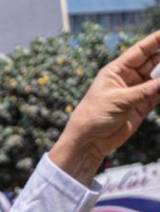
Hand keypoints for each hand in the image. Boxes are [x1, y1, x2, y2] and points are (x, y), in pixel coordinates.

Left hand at [51, 30, 159, 182]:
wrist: (88, 141)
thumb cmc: (94, 116)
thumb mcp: (119, 101)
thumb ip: (144, 91)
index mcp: (116, 70)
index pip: (140, 51)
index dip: (156, 40)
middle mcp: (127, 78)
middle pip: (153, 61)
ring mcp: (136, 91)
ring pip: (158, 77)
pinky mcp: (142, 106)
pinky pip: (158, 93)